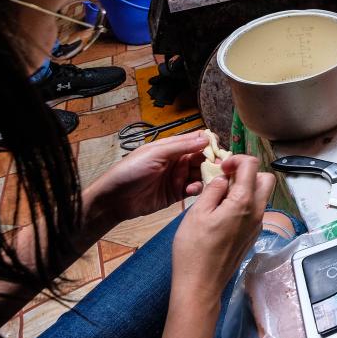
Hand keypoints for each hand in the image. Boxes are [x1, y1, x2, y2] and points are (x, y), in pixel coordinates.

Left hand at [87, 132, 209, 226]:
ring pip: (200, 174)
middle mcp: (177, 161)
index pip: (197, 141)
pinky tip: (193, 189)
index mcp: (172, 147)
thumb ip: (181, 146)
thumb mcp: (156, 154)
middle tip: (222, 168)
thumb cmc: (131, 170)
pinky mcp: (176, 194)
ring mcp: (177, 178)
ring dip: (206, 176)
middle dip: (212, 162)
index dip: (210, 143)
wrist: (115, 198)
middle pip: (202, 158)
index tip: (221, 150)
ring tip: (209, 180)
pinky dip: (197, 189)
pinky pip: (192, 189)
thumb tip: (207, 138)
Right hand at [172, 155, 272, 301]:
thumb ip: (213, 190)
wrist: (201, 284)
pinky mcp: (251, 236)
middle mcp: (257, 213)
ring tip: (220, 197)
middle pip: (265, 179)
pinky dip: (243, 204)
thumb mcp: (197, 212)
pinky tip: (222, 213)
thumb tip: (222, 179)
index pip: (252, 166)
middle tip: (225, 178)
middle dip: (247, 172)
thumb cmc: (194, 250)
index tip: (222, 167)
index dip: (236, 159)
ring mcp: (257, 226)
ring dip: (245, 189)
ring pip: (261, 196)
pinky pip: (254, 212)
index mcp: (244, 203)